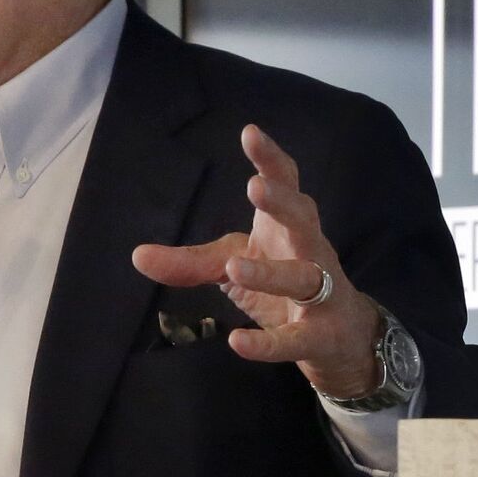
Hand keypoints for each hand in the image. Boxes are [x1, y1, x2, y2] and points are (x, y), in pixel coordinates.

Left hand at [131, 126, 380, 399]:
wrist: (340, 339)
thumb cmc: (283, 287)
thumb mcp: (232, 266)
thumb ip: (189, 262)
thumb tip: (137, 255)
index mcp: (288, 226)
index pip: (287, 183)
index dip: (271, 159)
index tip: (250, 133)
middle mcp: (310, 252)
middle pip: (303, 220)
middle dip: (282, 203)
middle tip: (255, 186)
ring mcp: (321, 294)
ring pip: (302, 278)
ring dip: (271, 272)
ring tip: (235, 267)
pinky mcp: (320, 336)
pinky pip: (294, 339)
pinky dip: (268, 343)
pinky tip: (238, 342)